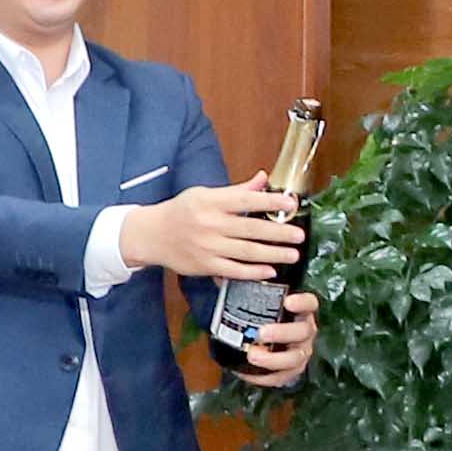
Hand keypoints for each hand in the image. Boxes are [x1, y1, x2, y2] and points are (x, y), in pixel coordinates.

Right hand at [122, 176, 307, 284]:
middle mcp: (210, 224)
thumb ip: (237, 190)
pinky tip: (270, 270)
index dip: (270, 203)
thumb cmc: (182, 211)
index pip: (246, 200)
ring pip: (246, 252)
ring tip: (293, 254)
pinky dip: (253, 272)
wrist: (152, 234)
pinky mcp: (205, 265)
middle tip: (299, 235)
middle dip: (278, 233)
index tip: (291, 204)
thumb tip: (263, 178)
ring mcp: (208, 247)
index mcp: (211, 202)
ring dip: (273, 254)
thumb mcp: (205, 193)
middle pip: (250, 229)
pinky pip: (233, 270)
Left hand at [234, 289, 320, 388]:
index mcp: (301, 312)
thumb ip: (245, 289)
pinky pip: (282, 377)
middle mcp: (306, 332)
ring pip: (295, 358)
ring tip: (252, 355)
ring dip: (274, 359)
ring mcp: (300, 353)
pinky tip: (246, 373)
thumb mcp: (257, 302)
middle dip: (282, 333)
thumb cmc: (263, 317)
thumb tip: (219, 276)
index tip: (287, 301)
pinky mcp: (291, 372)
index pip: (310, 304)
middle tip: (260, 333)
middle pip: (303, 332)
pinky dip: (264, 377)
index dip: (302, 303)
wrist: (266, 343)